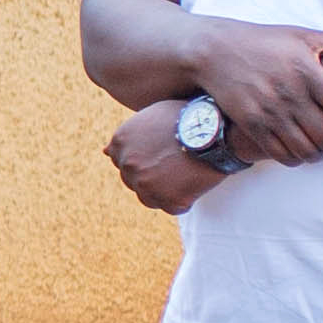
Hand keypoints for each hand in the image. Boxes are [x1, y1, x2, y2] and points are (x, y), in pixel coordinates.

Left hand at [103, 104, 227, 216]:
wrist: (218, 128)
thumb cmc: (189, 117)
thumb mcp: (152, 114)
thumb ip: (129, 134)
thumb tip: (104, 152)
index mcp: (120, 141)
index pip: (122, 161)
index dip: (144, 160)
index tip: (159, 157)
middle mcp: (128, 163)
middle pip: (134, 180)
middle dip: (152, 176)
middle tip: (175, 167)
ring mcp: (146, 183)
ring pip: (149, 198)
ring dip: (165, 191)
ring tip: (185, 175)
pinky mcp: (168, 199)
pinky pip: (172, 208)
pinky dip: (184, 200)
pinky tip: (194, 184)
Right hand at [188, 22, 322, 169]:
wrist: (213, 50)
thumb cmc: (264, 41)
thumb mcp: (303, 35)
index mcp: (308, 71)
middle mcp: (289, 94)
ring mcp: (268, 111)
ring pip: (305, 150)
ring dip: (321, 156)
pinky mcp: (251, 124)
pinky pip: (279, 153)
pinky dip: (296, 159)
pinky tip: (301, 153)